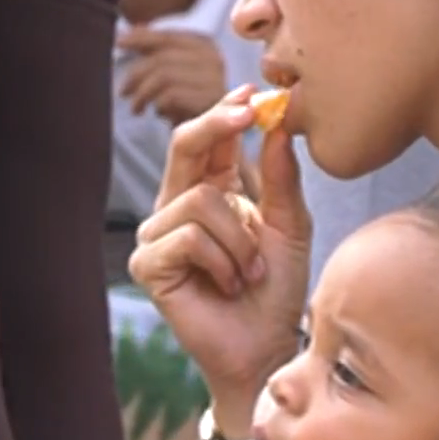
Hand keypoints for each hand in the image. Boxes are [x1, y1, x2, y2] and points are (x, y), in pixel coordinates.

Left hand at [119, 27, 229, 124]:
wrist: (214, 133)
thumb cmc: (189, 102)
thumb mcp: (171, 72)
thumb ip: (153, 50)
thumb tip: (127, 31)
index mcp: (204, 45)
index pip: (166, 37)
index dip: (139, 38)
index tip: (118, 42)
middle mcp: (213, 58)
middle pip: (162, 57)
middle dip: (136, 74)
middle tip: (123, 92)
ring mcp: (214, 79)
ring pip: (164, 76)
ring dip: (142, 94)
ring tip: (136, 108)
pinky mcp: (211, 102)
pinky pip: (171, 96)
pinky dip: (158, 105)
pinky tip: (158, 113)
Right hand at [129, 86, 309, 399]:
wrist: (266, 346)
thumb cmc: (276, 290)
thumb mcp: (290, 227)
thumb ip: (282, 179)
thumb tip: (276, 128)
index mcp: (208, 192)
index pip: (208, 140)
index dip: (225, 112)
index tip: (252, 93)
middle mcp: (176, 207)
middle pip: (184, 146)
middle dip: (218, 125)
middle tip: (248, 111)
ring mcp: (156, 235)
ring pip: (200, 200)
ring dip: (240, 239)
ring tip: (251, 270)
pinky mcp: (148, 265)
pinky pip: (188, 238)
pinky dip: (222, 261)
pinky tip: (230, 284)